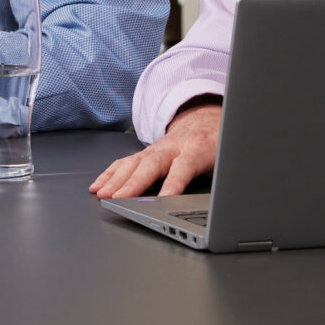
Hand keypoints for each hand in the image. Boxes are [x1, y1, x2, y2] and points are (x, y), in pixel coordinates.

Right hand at [90, 101, 222, 197]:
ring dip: (115, 180)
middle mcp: (172, 147)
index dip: (173, 184)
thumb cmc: (215, 146)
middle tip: (118, 198)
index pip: (183, 168)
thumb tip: (223, 202)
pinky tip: (98, 186)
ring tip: (102, 194)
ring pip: (133, 162)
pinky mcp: (144, 152)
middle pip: (150, 164)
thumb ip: (220, 179)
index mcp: (196, 150)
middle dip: (132, 183)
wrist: (205, 122)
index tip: (163, 200)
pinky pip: (123, 162)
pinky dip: (109, 174)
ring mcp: (155, 148)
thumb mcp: (226, 162)